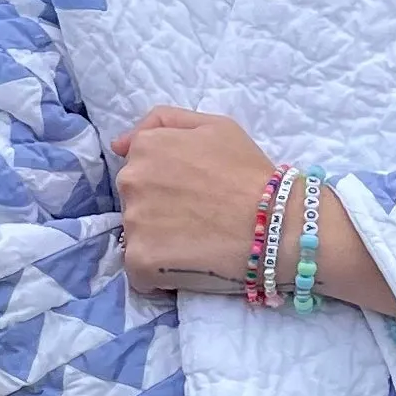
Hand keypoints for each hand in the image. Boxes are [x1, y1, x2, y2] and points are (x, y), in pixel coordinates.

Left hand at [109, 107, 275, 291]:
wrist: (276, 224)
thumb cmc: (249, 173)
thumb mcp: (215, 125)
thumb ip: (164, 121)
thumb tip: (119, 145)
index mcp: (146, 147)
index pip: (138, 168)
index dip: (168, 183)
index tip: (194, 193)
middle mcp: (131, 181)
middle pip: (134, 201)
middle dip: (158, 211)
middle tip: (198, 217)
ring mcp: (133, 222)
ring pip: (137, 236)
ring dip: (159, 242)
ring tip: (196, 242)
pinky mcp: (140, 260)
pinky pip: (140, 271)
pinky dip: (158, 274)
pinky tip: (187, 265)